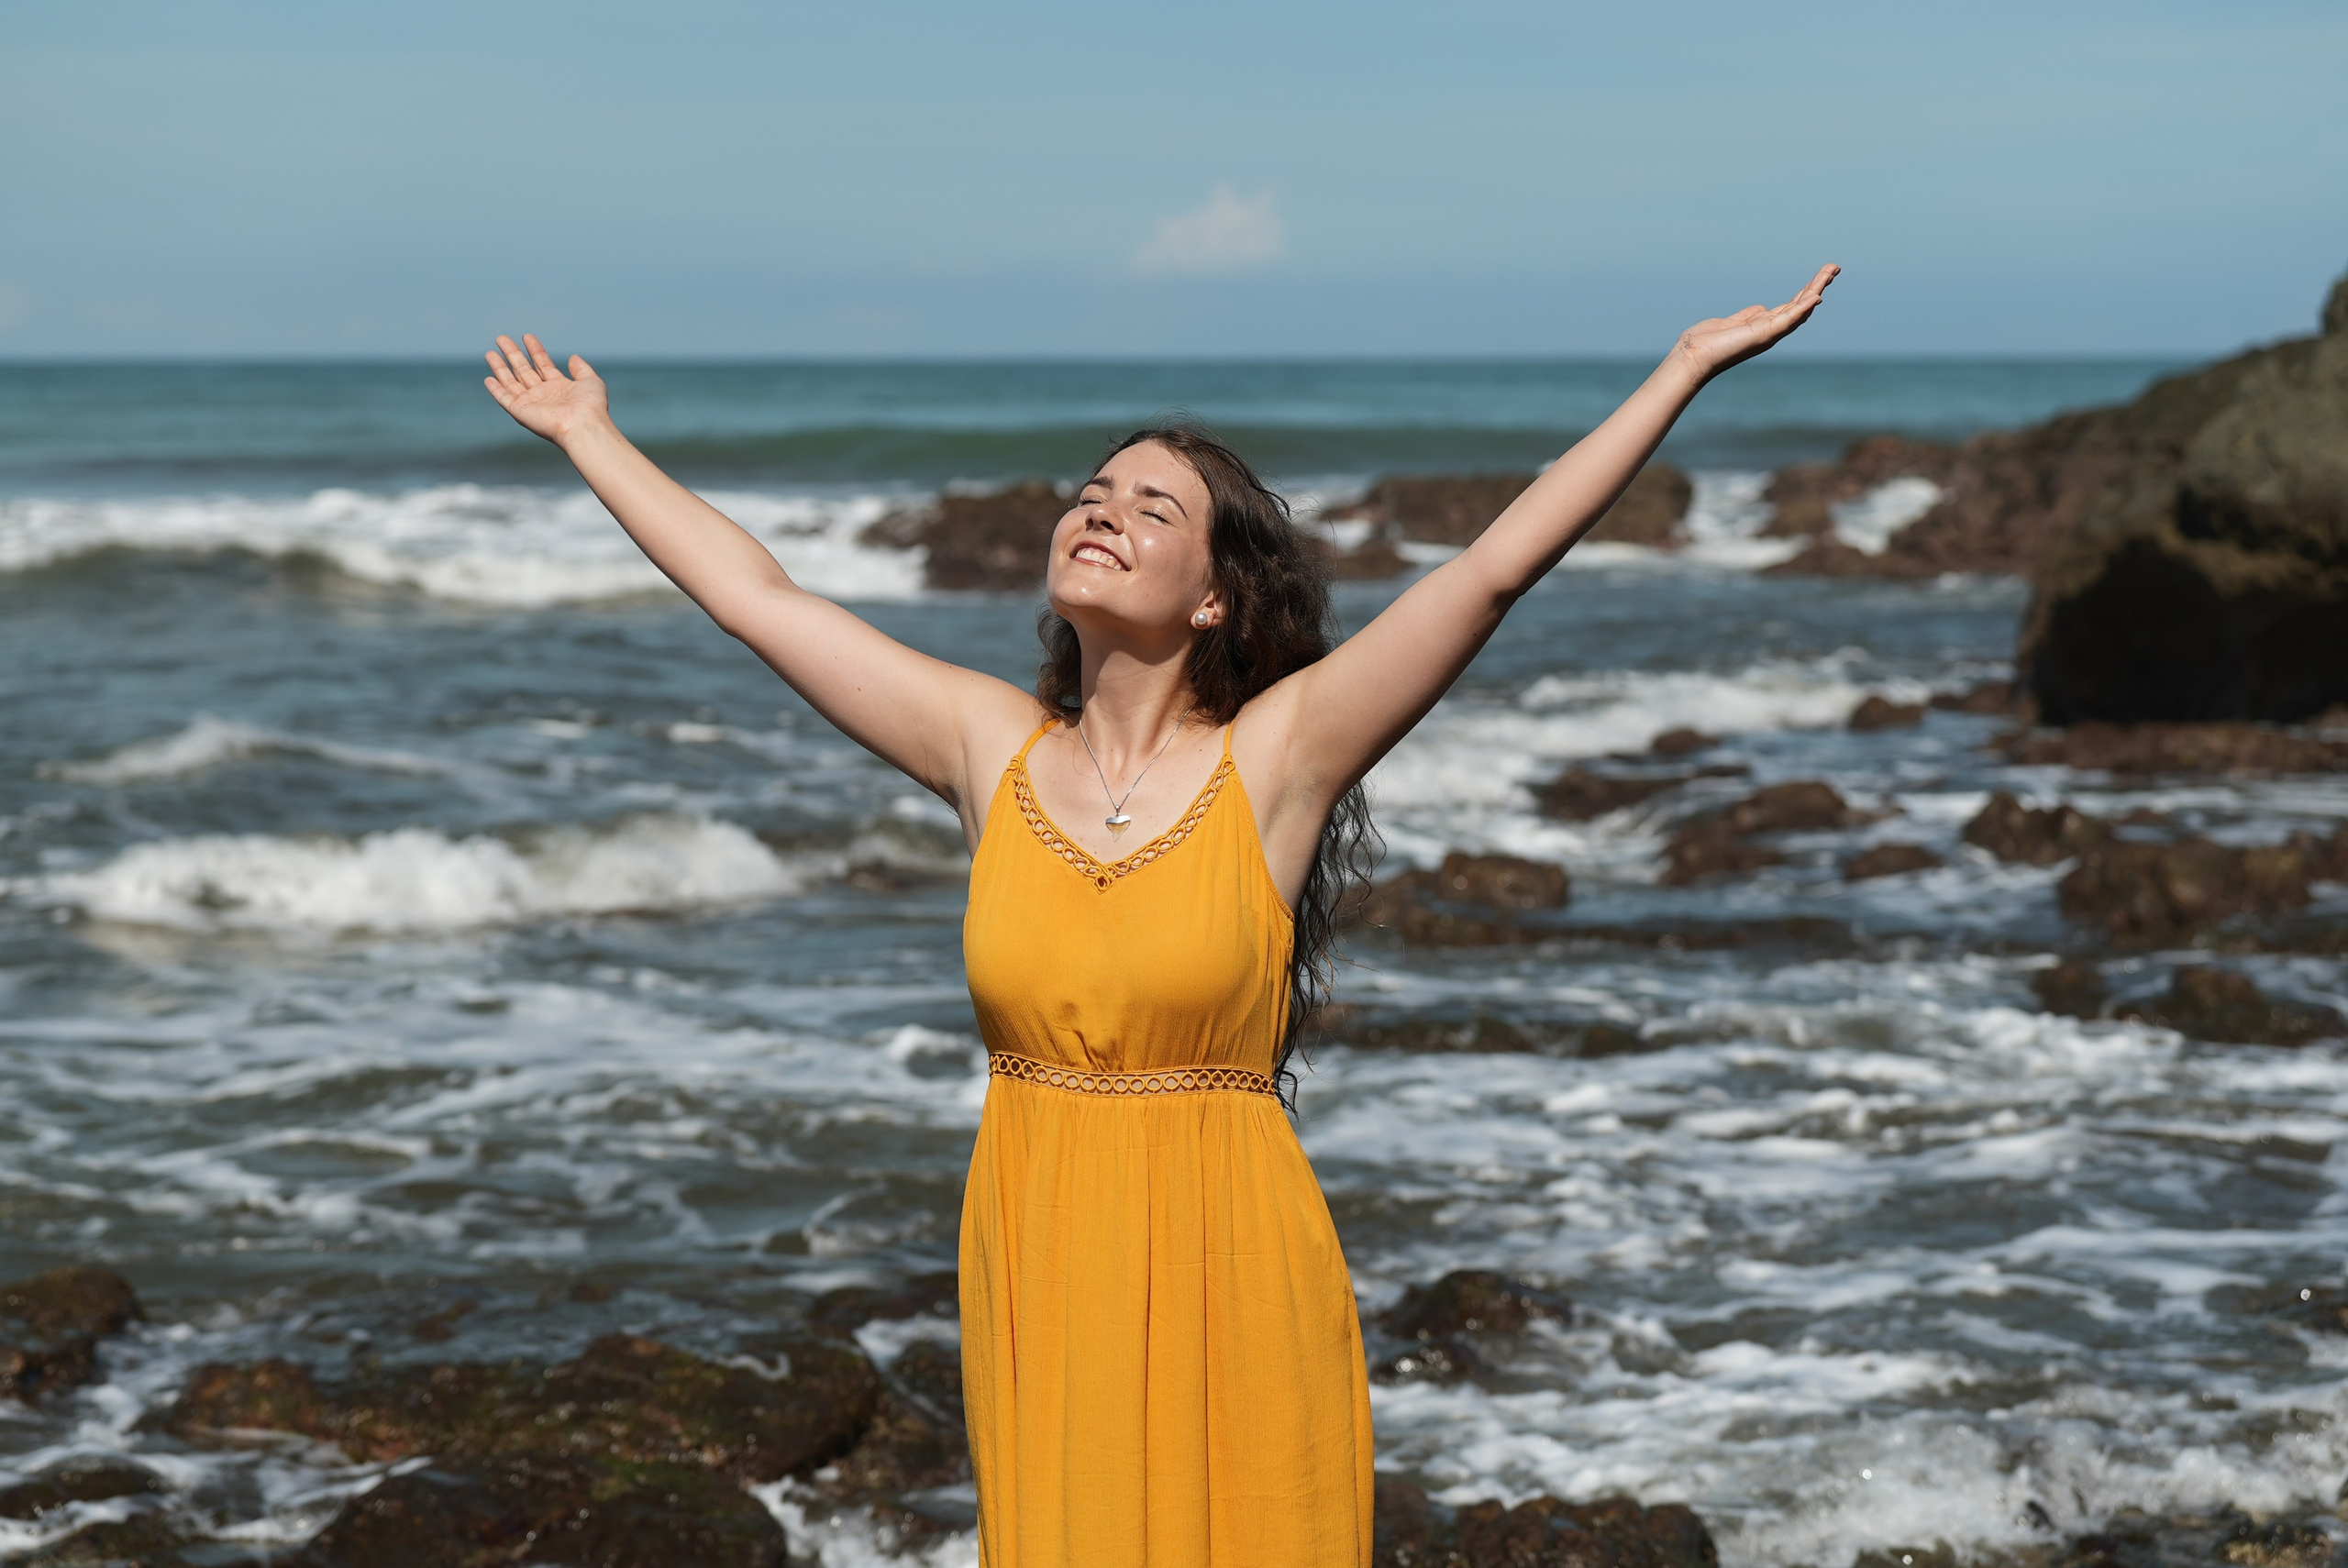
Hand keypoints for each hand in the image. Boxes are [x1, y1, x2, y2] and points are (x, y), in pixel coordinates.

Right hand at [482, 333, 608, 445]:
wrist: (582, 425)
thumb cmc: (590, 406)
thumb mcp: (591, 381)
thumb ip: (581, 369)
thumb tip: (573, 357)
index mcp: (559, 387)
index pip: (543, 364)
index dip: (535, 350)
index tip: (527, 336)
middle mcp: (543, 395)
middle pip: (523, 370)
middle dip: (512, 354)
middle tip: (501, 338)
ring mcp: (531, 403)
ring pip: (511, 382)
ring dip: (500, 368)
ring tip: (489, 352)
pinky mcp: (520, 412)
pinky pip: (504, 399)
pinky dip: (496, 390)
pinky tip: (488, 379)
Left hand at [1671, 264, 1839, 383]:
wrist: (1692, 357)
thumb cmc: (1706, 343)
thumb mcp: (1731, 323)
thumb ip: (1748, 315)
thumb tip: (1762, 308)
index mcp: (1763, 326)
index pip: (1791, 306)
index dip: (1807, 291)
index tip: (1821, 276)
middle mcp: (1770, 331)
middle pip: (1800, 304)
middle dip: (1818, 285)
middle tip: (1834, 268)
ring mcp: (1769, 333)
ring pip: (1800, 308)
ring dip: (1816, 289)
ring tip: (1832, 272)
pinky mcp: (1764, 335)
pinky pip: (1789, 319)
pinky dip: (1803, 307)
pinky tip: (1817, 296)